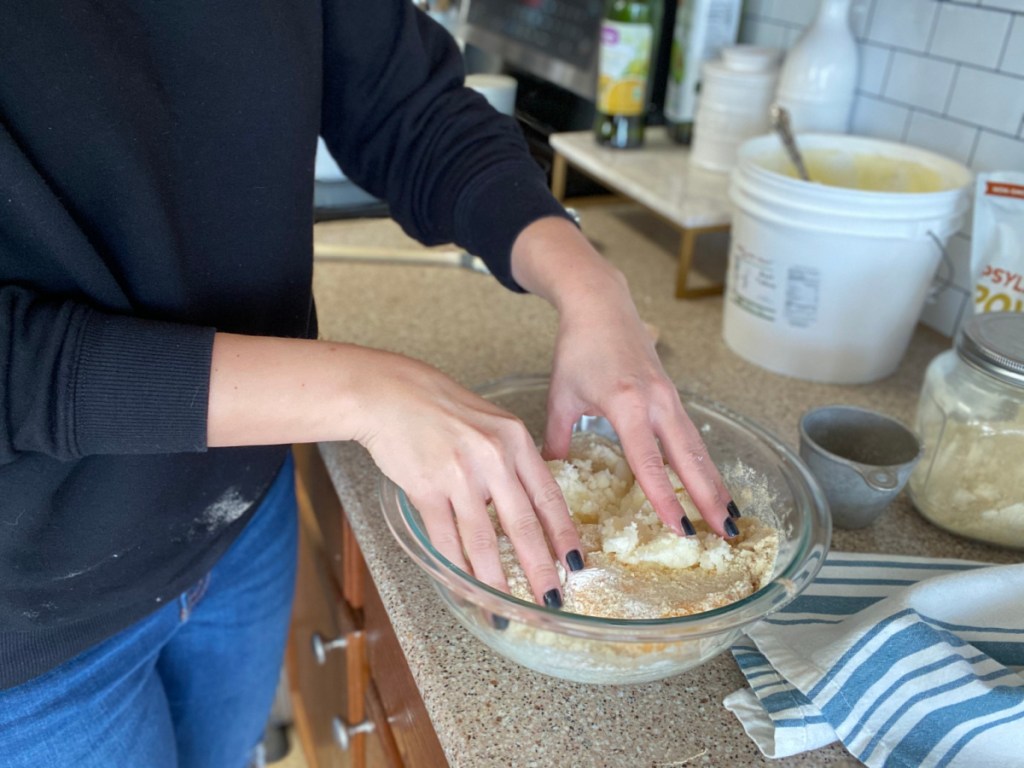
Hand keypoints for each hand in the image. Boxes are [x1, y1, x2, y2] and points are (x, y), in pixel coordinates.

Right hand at [207, 334, 579, 604]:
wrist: (390, 393)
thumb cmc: (440, 407)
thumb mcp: (491, 423)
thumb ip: (512, 459)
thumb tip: (530, 505)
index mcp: (515, 440)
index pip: (549, 497)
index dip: (564, 536)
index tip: (576, 564)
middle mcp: (493, 457)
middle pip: (523, 525)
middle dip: (540, 570)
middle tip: (551, 600)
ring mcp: (459, 473)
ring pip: (483, 540)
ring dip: (495, 581)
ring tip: (504, 608)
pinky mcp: (426, 487)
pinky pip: (446, 538)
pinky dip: (456, 568)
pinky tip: (464, 586)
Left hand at [510, 218, 738, 538]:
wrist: (600, 305)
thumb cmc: (578, 349)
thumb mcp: (561, 396)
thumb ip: (558, 440)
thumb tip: (548, 475)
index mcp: (627, 404)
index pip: (649, 462)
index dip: (665, 498)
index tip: (679, 528)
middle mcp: (656, 402)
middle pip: (689, 458)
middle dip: (709, 497)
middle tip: (726, 532)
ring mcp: (669, 398)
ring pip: (697, 449)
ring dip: (715, 483)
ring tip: (731, 518)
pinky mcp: (672, 395)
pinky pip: (692, 436)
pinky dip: (705, 463)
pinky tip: (714, 485)